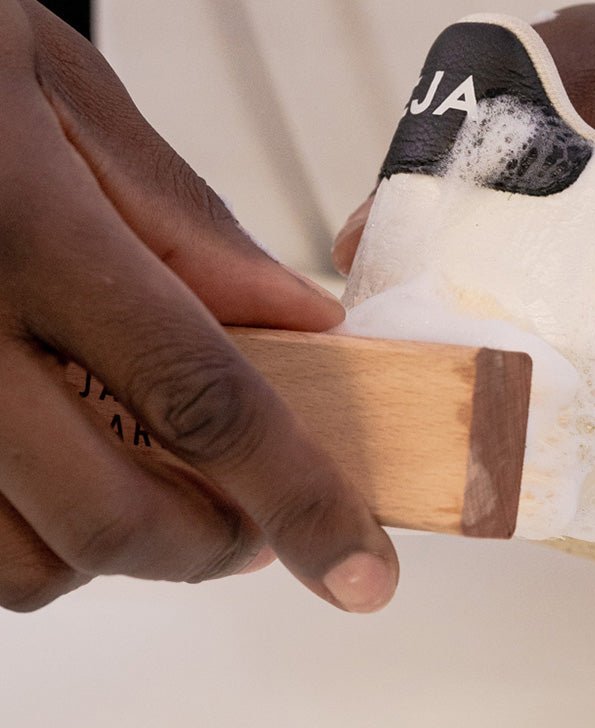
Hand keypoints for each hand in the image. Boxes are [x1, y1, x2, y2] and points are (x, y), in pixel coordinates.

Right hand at [0, 0, 397, 611]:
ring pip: (28, 563)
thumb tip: (301, 322)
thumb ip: (184, 223)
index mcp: (26, 233)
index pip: (203, 402)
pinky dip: (44, 543)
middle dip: (215, 548)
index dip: (300, 501)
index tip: (361, 570)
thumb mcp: (56, 90)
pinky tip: (71, 480)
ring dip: (124, 555)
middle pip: (114, 519)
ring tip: (162, 494)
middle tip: (257, 527)